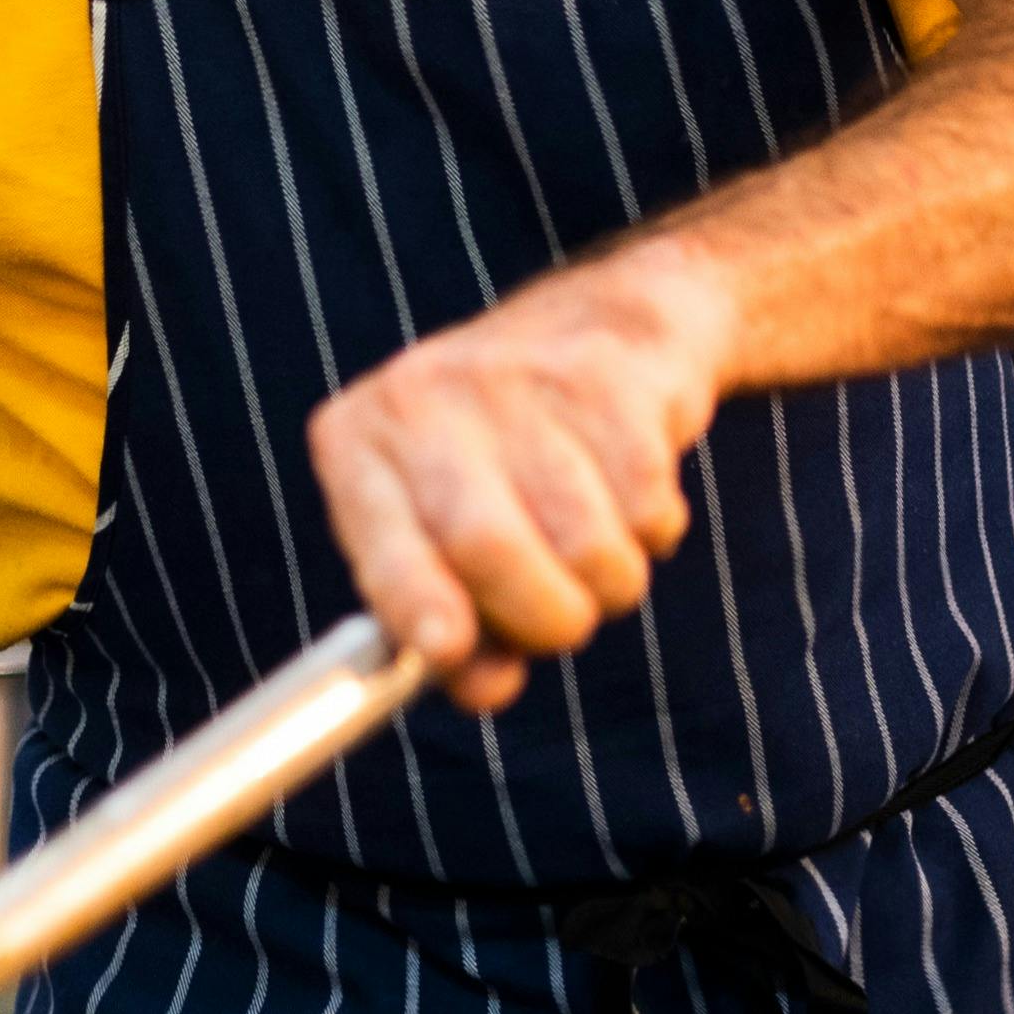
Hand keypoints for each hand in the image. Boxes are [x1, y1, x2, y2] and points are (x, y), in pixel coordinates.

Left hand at [305, 244, 731, 713]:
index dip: (416, 603)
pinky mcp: (607, 375)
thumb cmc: (507, 463)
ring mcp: (516, 378)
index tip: (445, 648)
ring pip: (584, 544)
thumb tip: (483, 688)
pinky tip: (631, 489)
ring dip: (610, 582)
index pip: (384, 542)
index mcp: (360, 442)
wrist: (604, 326)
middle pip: (488, 546)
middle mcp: (423, 396)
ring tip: (597, 545)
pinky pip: (647, 509)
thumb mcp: (449, 536)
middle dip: (545, 618)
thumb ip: (459, 630)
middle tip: (565, 623)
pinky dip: (653, 530)